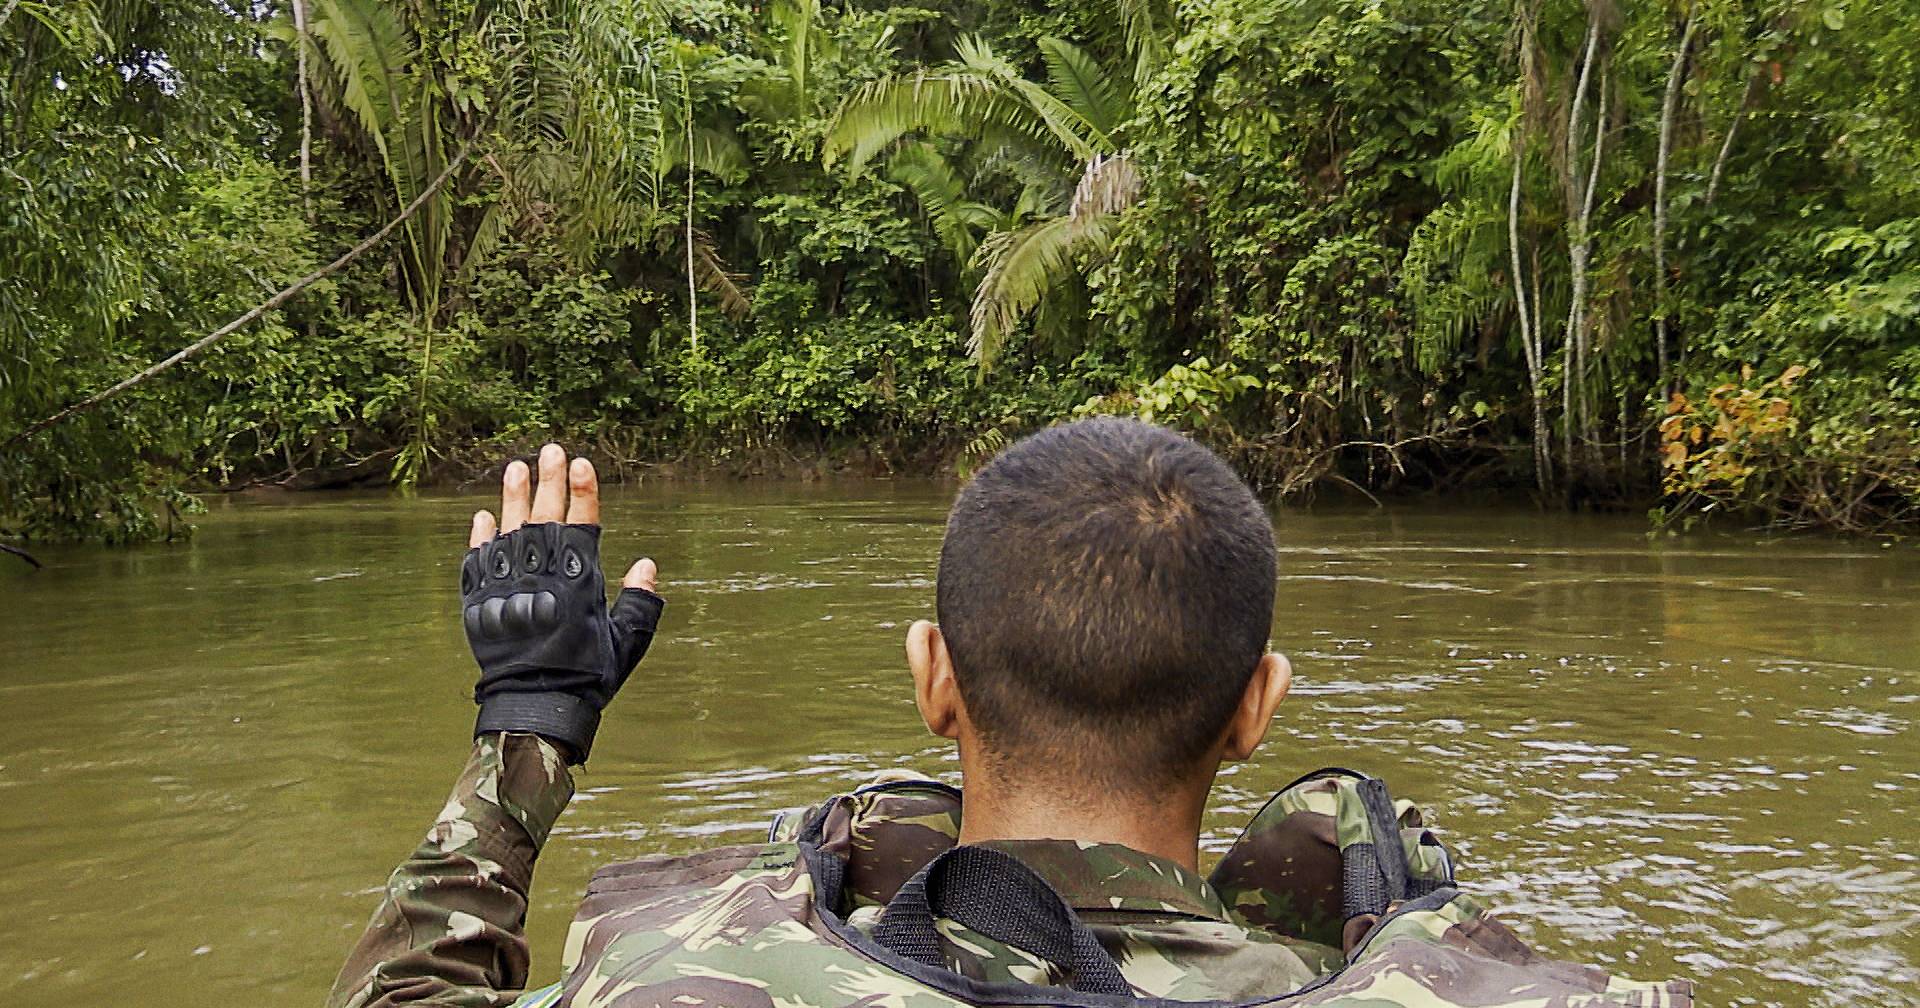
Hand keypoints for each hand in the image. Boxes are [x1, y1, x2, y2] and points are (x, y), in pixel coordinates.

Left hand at [461, 444, 662, 762]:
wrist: (534, 706)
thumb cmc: (587, 677)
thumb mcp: (626, 644)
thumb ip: (640, 604)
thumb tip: (648, 565)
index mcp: (580, 582)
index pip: (582, 524)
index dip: (583, 492)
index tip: (582, 463)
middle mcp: (543, 576)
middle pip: (546, 517)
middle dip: (551, 480)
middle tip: (553, 449)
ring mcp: (509, 586)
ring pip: (510, 530)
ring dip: (514, 497)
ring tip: (516, 467)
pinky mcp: (481, 601)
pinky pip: (477, 561)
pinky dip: (480, 538)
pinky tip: (484, 516)